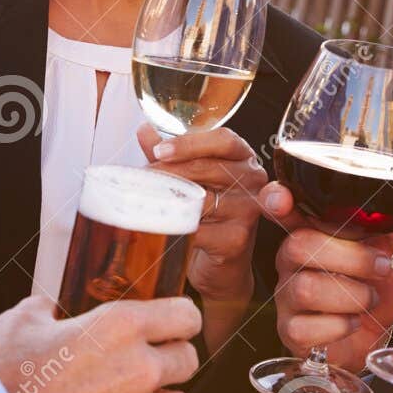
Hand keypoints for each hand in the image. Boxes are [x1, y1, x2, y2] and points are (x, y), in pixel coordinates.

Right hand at [0, 294, 200, 392]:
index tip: (172, 327)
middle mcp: (138, 371)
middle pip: (188, 362)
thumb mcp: (19, 323)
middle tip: (142, 369)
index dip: (179, 320)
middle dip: (169, 364)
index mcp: (120, 327)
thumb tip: (52, 307)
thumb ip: (47, 308)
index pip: (186, 315)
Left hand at [140, 125, 265, 310]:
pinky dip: (173, 226)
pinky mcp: (237, 238)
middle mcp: (253, 179)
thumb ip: (171, 155)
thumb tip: (145, 130)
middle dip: (168, 172)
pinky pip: (197, 228)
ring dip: (166, 200)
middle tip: (139, 178)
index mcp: (243, 157)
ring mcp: (248, 209)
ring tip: (142, 200)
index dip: (189, 143)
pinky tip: (157, 224)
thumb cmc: (210, 213)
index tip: (158, 150)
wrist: (225, 262)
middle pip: (208, 168)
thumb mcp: (191, 177)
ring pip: (200, 199)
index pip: (223, 140)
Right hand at [260, 181, 392, 371]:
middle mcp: (292, 258)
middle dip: (352, 258)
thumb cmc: (376, 284)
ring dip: (351, 294)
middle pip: (301, 245)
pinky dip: (339, 326)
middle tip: (384, 267)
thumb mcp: (390, 242)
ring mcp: (287, 295)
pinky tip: (354, 321)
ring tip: (371, 297)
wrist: (372, 335)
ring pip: (305, 287)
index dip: (277, 199)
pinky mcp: (291, 330)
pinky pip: (305, 327)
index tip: (282, 199)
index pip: (281, 205)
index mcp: (312, 229)